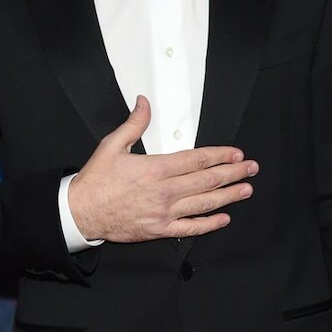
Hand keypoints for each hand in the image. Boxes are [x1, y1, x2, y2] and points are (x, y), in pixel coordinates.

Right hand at [68, 95, 256, 241]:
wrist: (79, 213)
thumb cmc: (96, 180)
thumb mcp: (112, 145)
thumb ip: (134, 124)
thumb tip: (144, 102)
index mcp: (155, 168)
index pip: (197, 159)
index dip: (220, 155)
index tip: (236, 153)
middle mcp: (164, 191)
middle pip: (207, 180)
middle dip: (233, 173)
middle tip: (252, 168)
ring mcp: (163, 212)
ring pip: (204, 203)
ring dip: (228, 196)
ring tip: (246, 189)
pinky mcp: (159, 229)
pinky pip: (190, 228)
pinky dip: (209, 224)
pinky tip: (224, 218)